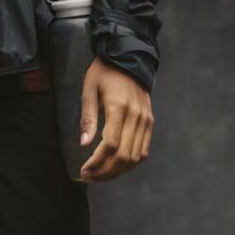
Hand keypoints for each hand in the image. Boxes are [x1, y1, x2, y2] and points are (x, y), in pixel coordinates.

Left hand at [78, 57, 153, 182]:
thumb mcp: (89, 89)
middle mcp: (136, 116)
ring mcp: (145, 120)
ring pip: (135, 157)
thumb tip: (85, 144)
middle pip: (124, 156)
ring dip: (118, 171)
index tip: (84, 170)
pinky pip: (143, 150)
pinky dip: (131, 163)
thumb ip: (88, 118)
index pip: (110, 144)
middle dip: (106, 172)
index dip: (97, 162)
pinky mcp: (150, 121)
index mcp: (118, 107)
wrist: (128, 56)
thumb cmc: (104, 71)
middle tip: (90, 177)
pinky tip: (117, 165)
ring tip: (101, 175)